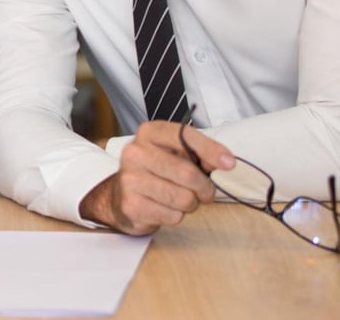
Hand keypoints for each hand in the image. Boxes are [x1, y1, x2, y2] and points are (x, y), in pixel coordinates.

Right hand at [80, 120, 235, 234]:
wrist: (121, 194)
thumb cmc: (157, 171)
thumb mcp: (177, 154)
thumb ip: (200, 153)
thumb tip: (225, 162)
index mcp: (149, 133)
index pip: (184, 136)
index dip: (210, 150)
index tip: (229, 164)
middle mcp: (134, 153)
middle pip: (188, 174)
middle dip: (204, 187)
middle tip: (202, 191)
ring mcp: (129, 179)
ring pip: (183, 199)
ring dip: (189, 203)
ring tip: (178, 198)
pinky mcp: (131, 205)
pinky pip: (173, 216)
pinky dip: (175, 216)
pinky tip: (163, 207)